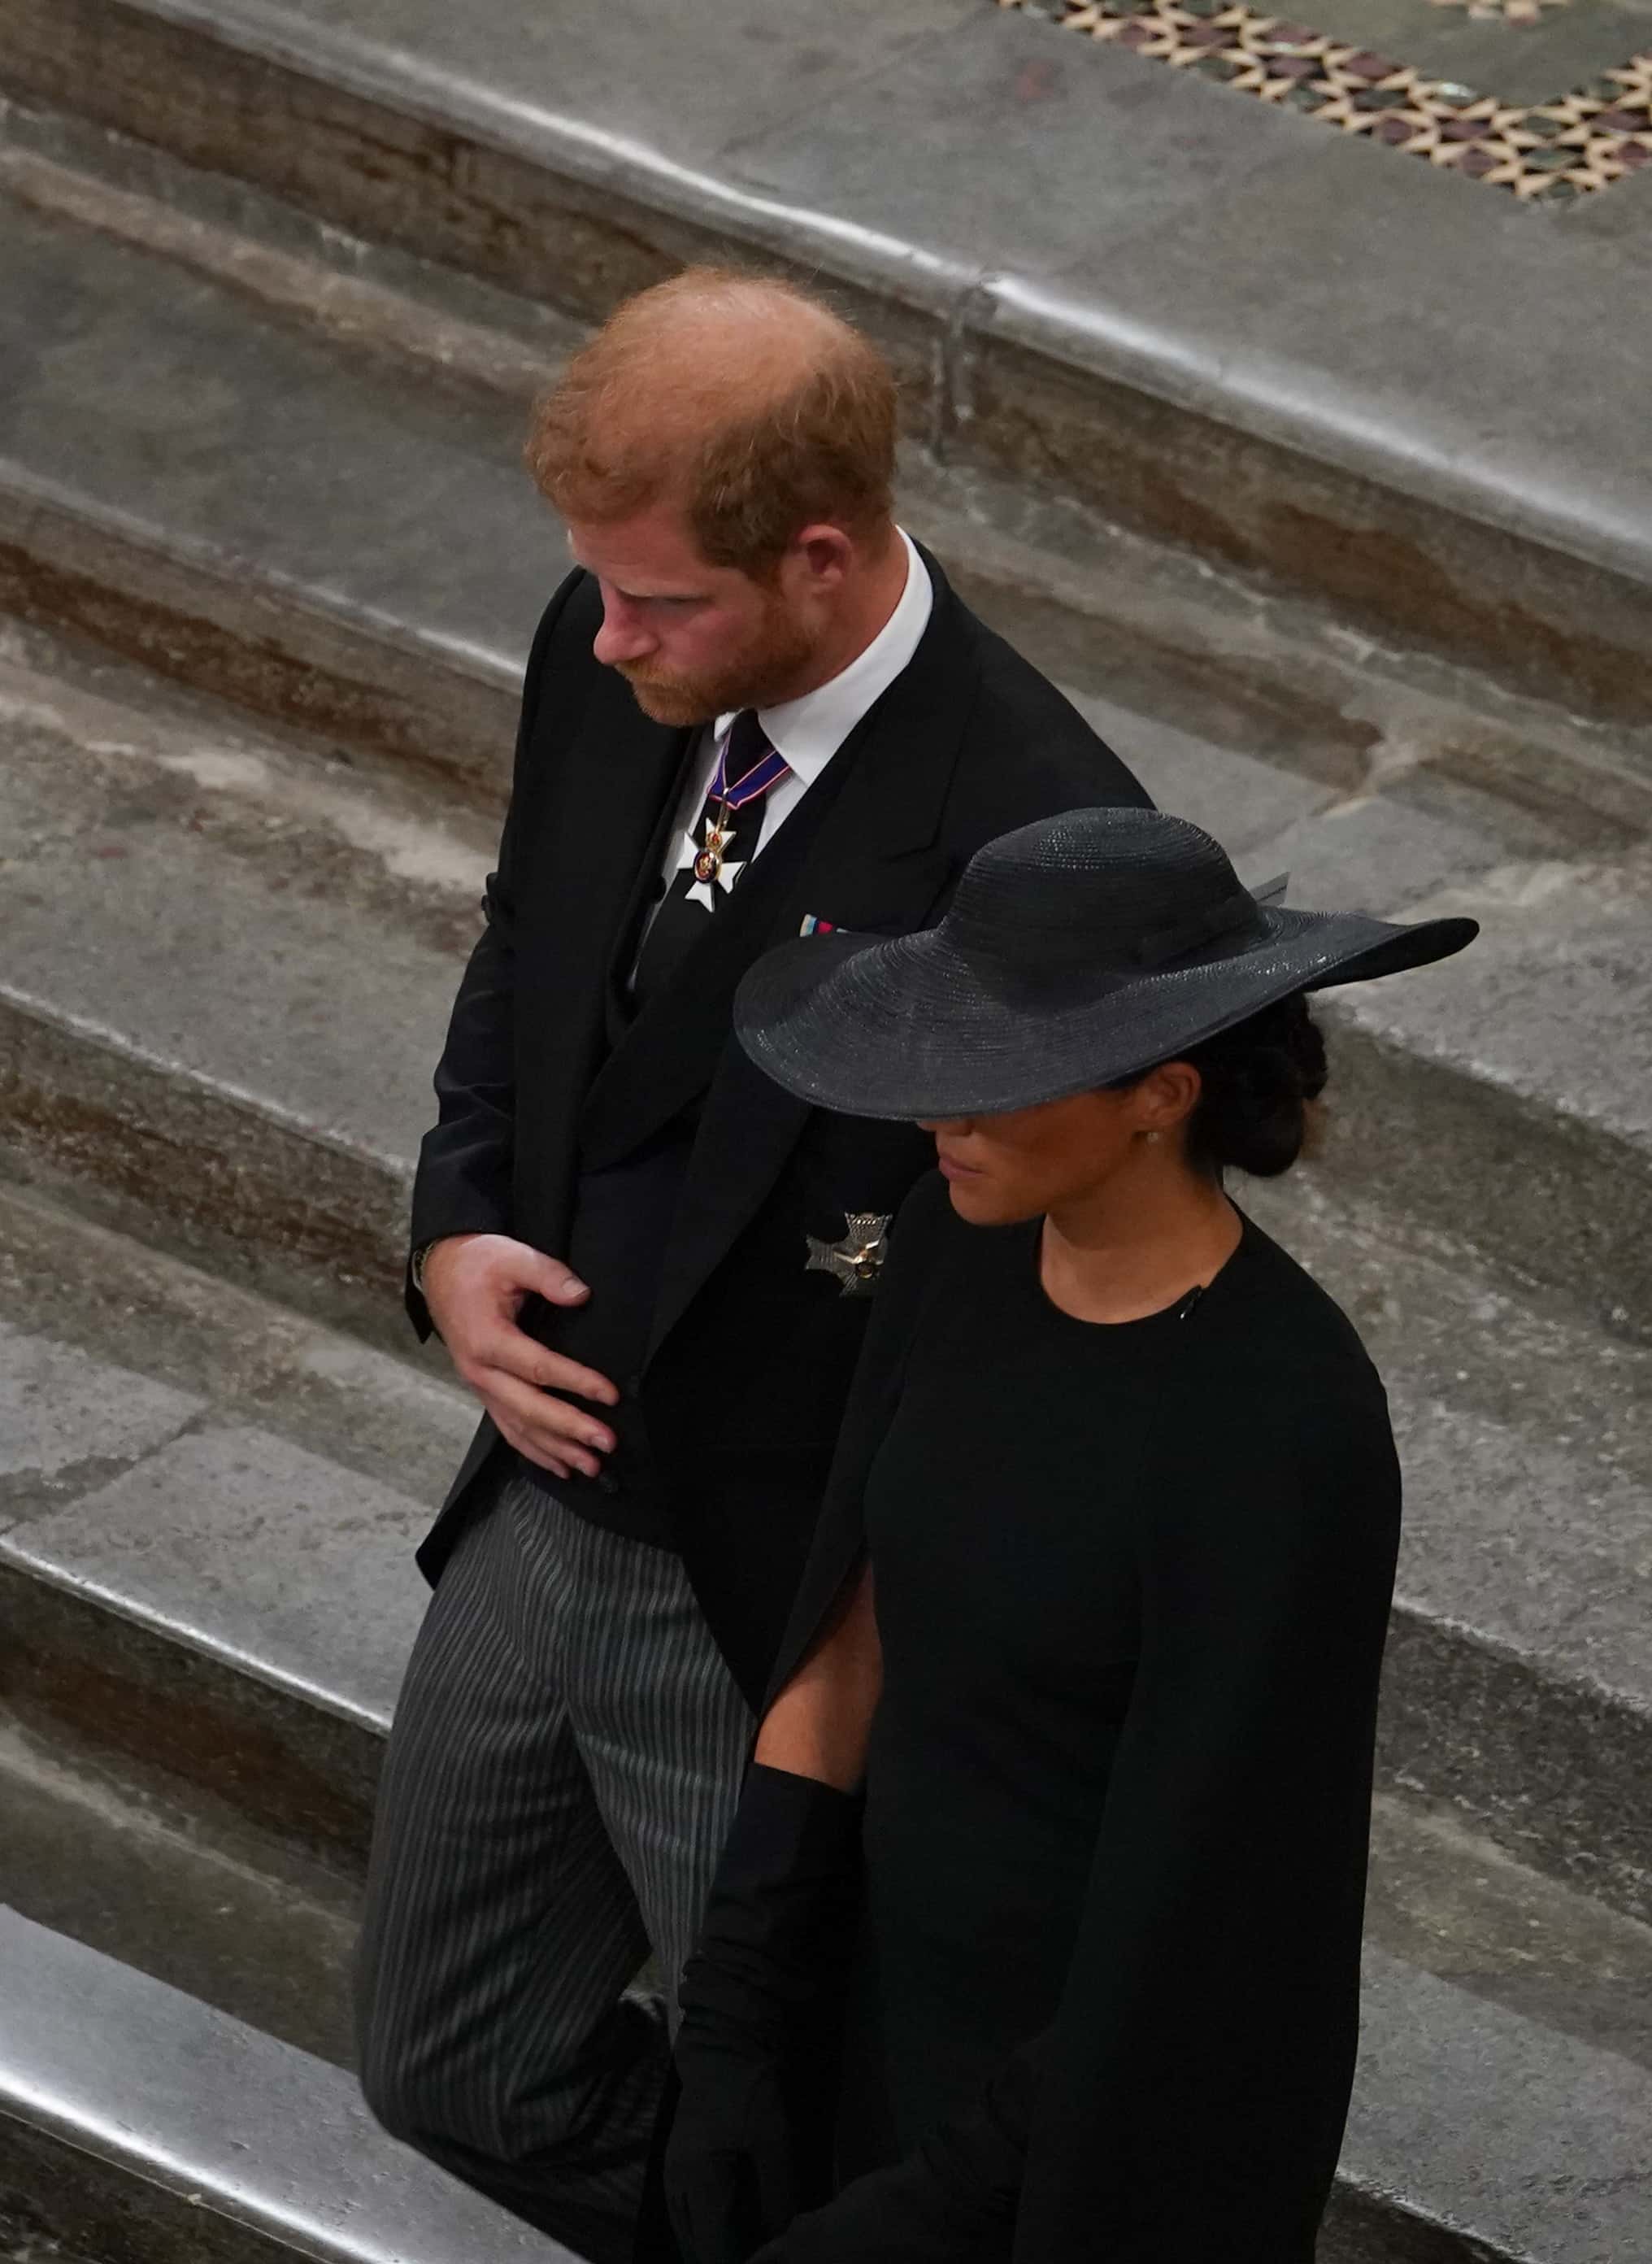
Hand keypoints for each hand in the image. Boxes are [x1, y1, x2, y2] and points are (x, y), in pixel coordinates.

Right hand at [420, 1233, 619, 1480]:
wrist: (440, 1273)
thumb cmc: (478, 1264)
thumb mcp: (512, 1257)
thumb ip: (548, 1274)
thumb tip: (581, 1294)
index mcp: (487, 1339)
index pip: (537, 1367)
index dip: (575, 1382)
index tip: (610, 1394)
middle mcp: (480, 1371)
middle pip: (528, 1408)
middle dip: (569, 1429)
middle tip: (607, 1442)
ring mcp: (481, 1387)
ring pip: (519, 1427)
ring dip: (556, 1449)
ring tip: (592, 1466)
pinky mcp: (485, 1392)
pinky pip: (509, 1429)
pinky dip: (534, 1450)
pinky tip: (561, 1466)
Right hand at [666, 2081, 799, 2263]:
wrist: (722, 2041)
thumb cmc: (749, 2085)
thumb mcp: (774, 2137)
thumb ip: (778, 2192)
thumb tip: (783, 2237)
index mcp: (697, 2178)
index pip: (713, 2248)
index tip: (762, 2263)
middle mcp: (676, 2182)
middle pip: (696, 2246)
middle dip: (725, 2257)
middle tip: (759, 2256)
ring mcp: (671, 2173)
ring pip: (687, 2232)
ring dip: (712, 2246)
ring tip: (747, 2251)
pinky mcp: (676, 2163)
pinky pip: (685, 2213)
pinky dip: (705, 2228)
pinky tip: (729, 2231)